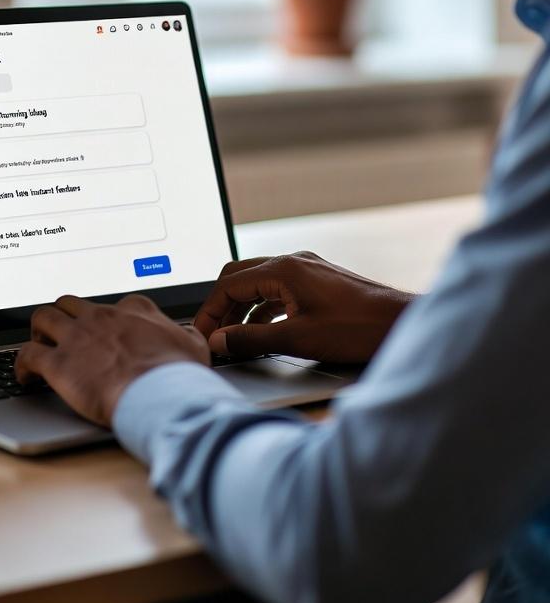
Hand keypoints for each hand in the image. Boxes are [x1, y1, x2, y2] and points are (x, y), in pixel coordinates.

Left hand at [14, 293, 210, 426]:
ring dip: (38, 331)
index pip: (113, 304)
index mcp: (133, 310)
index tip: (105, 333)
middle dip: (63, 316)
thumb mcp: (194, 346)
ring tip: (39, 345)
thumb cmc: (179, 374)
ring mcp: (78, 338)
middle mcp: (101, 317)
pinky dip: (21, 364)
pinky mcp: (59, 364)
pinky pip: (27, 354)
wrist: (161, 394)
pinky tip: (24, 376)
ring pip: (43, 317)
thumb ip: (186, 335)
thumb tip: (188, 335)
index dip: (106, 320)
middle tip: (62, 334)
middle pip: (70, 303)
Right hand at [194, 253, 411, 363]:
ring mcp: (307, 270)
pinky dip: (262, 308)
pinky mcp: (318, 282)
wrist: (401, 324)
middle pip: (240, 276)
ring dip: (241, 308)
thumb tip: (219, 340)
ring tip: (231, 336)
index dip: (210, 311)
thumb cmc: (357, 328)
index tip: (201, 335)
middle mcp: (293, 262)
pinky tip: (260, 330)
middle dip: (221, 305)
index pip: (229, 284)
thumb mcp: (297, 339)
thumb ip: (252, 339)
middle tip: (211, 334)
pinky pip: (278, 290)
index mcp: (284, 269)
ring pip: (259, 282)